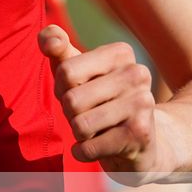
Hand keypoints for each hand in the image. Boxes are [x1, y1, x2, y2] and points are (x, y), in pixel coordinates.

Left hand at [40, 26, 165, 175]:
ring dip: (80, 134)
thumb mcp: (76, 73)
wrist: (142, 144)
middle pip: (72, 100)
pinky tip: (101, 146)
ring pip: (80, 124)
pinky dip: (85, 152)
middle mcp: (137, 74)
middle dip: (71, 114)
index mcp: (121, 53)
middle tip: (89, 114)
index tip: (80, 92)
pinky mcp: (141, 134)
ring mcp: (142, 103)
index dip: (63, 88)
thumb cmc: (99, 102)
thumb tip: (49, 39)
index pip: (65, 71)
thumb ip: (57, 49)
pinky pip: (89, 148)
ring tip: (97, 129)